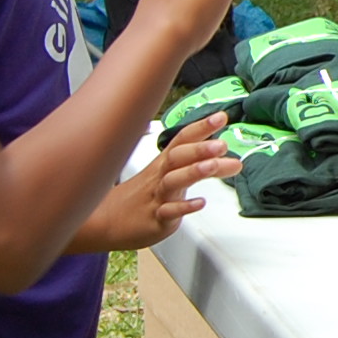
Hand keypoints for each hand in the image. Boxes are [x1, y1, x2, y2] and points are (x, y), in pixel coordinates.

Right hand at [70, 118, 237, 251]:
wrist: (107, 221)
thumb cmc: (142, 196)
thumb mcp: (169, 176)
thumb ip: (200, 166)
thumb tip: (230, 160)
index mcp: (165, 163)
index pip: (183, 140)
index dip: (201, 127)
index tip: (221, 117)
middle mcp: (161, 176)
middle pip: (177, 156)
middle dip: (199, 148)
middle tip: (221, 144)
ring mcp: (157, 196)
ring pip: (173, 181)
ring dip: (193, 171)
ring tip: (213, 165)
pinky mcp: (155, 218)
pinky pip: (168, 211)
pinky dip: (184, 207)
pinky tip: (199, 202)